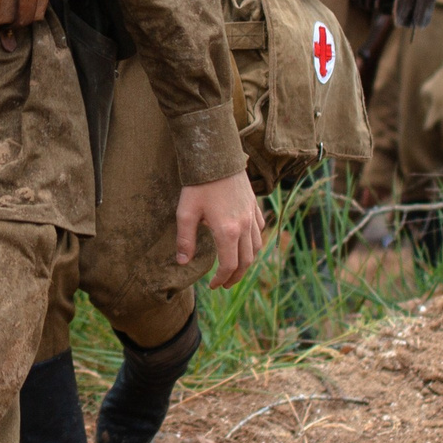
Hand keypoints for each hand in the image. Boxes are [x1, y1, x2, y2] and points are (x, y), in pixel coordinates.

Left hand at [175, 171, 264, 287]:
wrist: (217, 156)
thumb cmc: (199, 184)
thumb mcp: (186, 213)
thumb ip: (185, 240)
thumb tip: (182, 262)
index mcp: (227, 231)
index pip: (229, 266)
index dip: (221, 279)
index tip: (212, 285)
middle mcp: (244, 226)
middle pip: (246, 261)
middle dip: (236, 277)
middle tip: (225, 284)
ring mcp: (251, 215)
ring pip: (256, 247)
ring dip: (247, 262)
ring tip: (235, 267)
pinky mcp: (253, 205)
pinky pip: (259, 230)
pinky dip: (254, 242)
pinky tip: (244, 242)